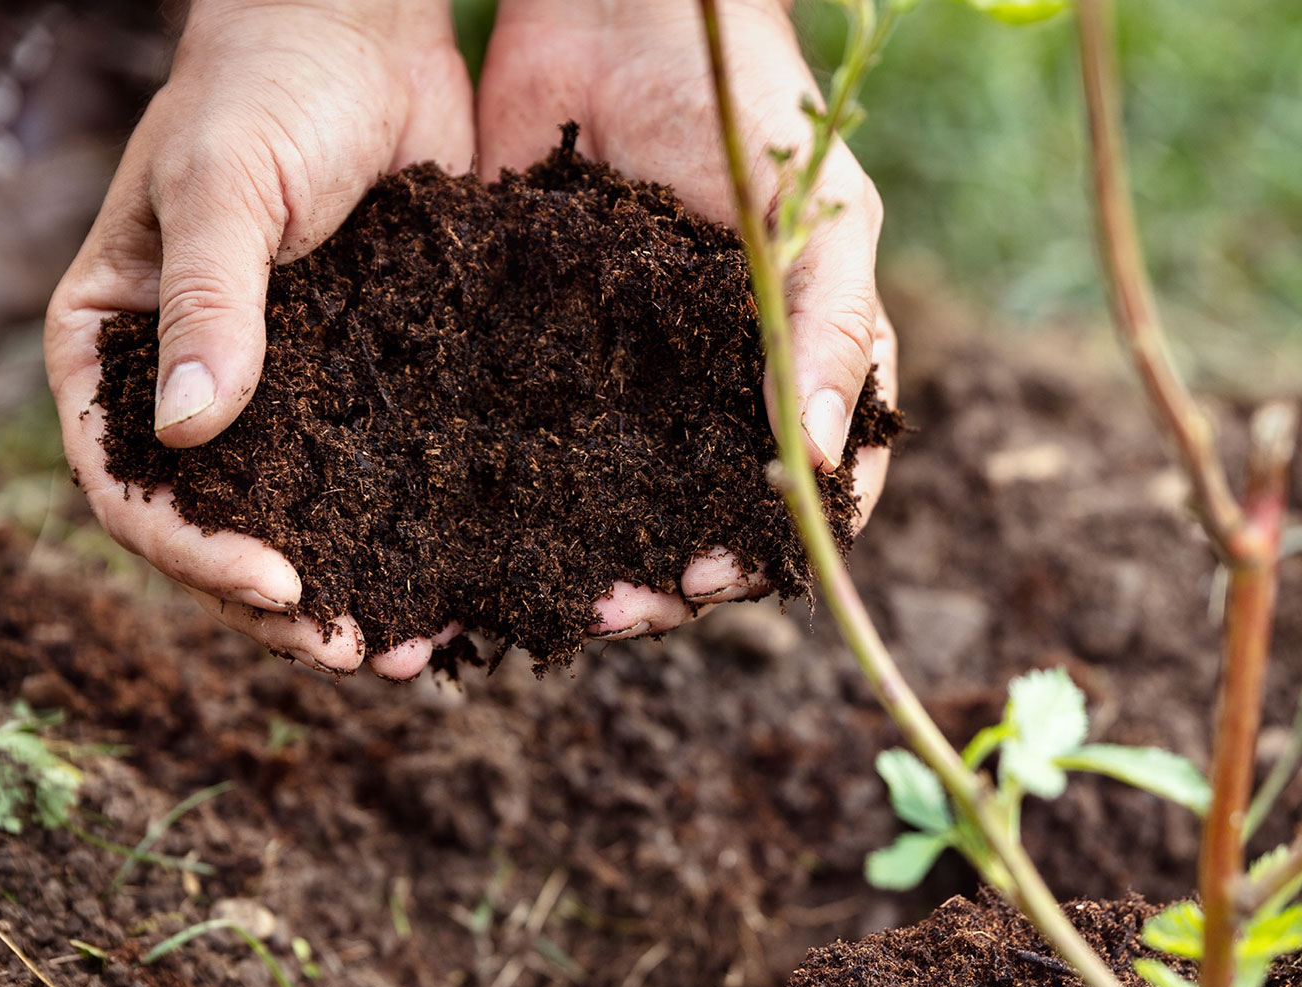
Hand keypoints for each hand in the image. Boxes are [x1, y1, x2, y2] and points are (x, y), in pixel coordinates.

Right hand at [44, 0, 474, 677]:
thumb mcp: (221, 187)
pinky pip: (384, 471)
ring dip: (356, 586)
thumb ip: (208, 303)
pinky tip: (469, 577)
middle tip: (358, 654)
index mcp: (121, 348)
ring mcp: (288, 389)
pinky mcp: (371, 376)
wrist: (364, 31)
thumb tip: (191, 434)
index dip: (193, 551)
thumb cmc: (265, 86)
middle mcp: (199, 384)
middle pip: (220, 525)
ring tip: (418, 649)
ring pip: (307, 515)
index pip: (130, 482)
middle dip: (282, 603)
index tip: (277, 586)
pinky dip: (417, 529)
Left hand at [477, 0, 897, 640]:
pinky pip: (523, 433)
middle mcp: (710, 390)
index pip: (800, 495)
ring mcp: (622, 374)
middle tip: (611, 612)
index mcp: (796, 370)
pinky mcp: (535, 343)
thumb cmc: (754, 108)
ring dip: (584, 557)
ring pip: (609, 495)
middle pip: (696, 518)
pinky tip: (468, 533)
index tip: (709, 580)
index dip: (764, 553)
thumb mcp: (823, 220)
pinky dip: (503, 492)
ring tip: (543, 602)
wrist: (624, 5)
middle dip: (661, 580)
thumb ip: (834, 333)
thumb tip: (823, 460)